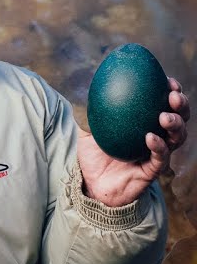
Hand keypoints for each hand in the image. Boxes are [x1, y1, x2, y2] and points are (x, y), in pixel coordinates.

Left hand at [79, 77, 188, 206]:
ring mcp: (157, 154)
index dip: (171, 91)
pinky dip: (158, 146)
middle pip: (179, 118)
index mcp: (145, 122)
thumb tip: (82, 86)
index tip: (169, 80)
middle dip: (181, 105)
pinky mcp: (152, 170)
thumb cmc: (93, 154)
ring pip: (177, 137)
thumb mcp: (87, 129)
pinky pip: (161, 157)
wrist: (92, 183)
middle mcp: (157, 136)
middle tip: (173, 96)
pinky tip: (150, 137)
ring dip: (175, 124)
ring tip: (164, 116)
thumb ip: (88, 110)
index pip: (164, 103)